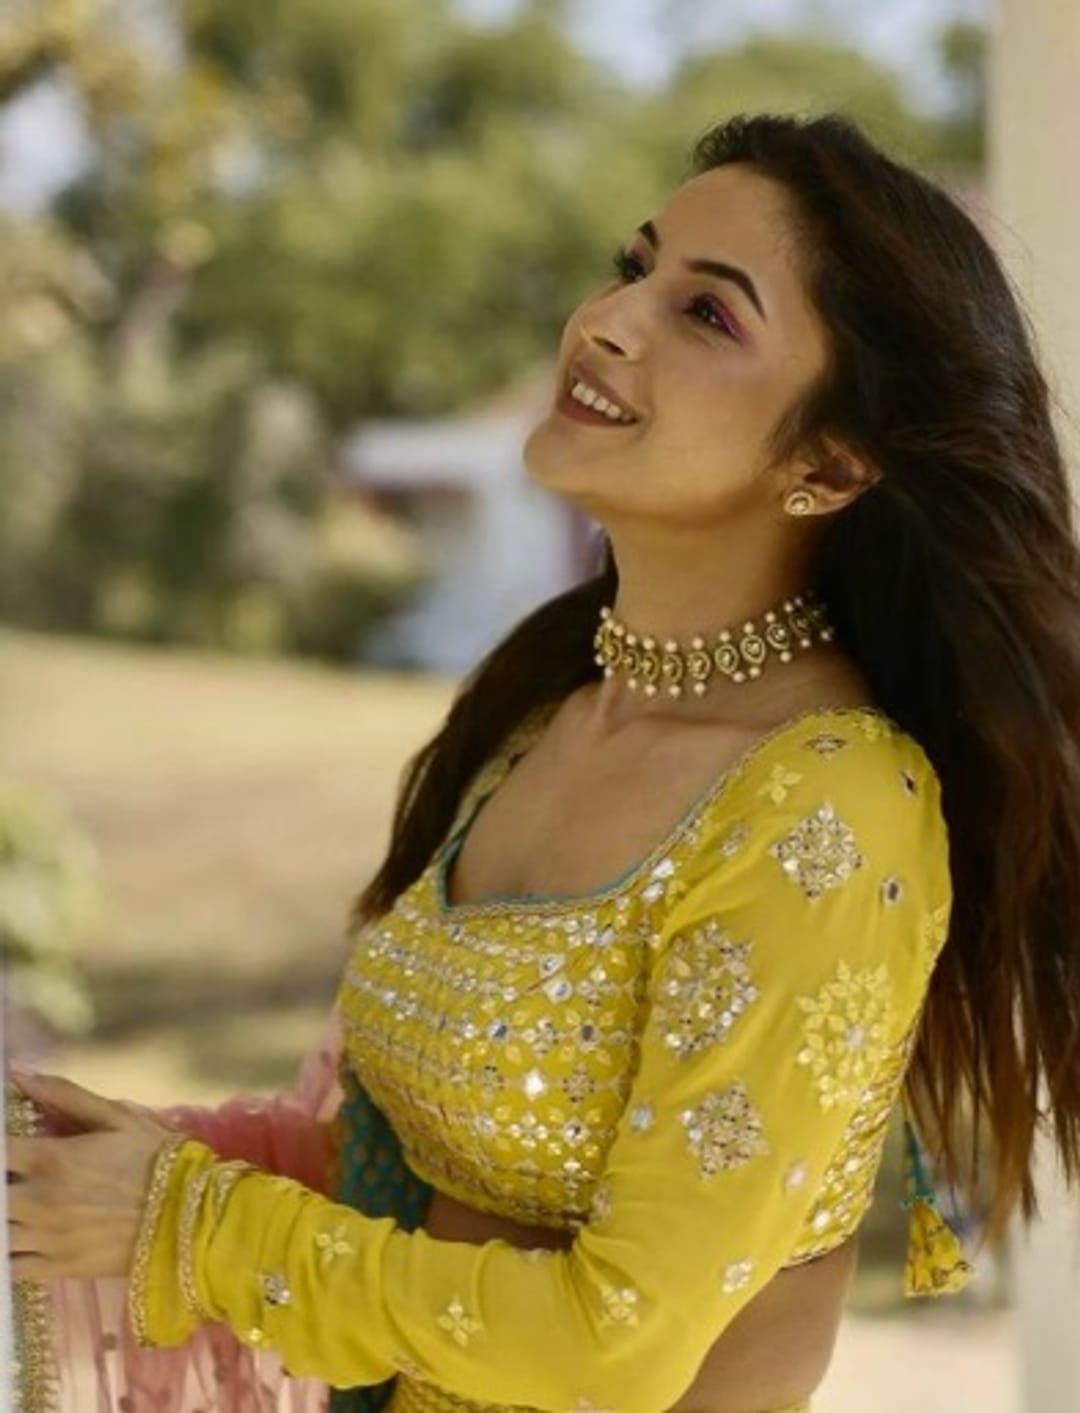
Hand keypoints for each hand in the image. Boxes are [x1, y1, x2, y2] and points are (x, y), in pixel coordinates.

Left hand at [6, 1070, 179, 1280]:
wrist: (189, 1214)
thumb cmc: (155, 1157)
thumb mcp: (118, 1117)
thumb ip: (65, 1096)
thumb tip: (20, 1075)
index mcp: (51, 1158)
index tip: (7, 1146)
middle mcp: (38, 1199)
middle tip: (13, 1176)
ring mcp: (45, 1238)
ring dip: (2, 1217)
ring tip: (16, 1204)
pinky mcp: (57, 1267)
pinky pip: (10, 1268)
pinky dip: (5, 1255)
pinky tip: (15, 1239)